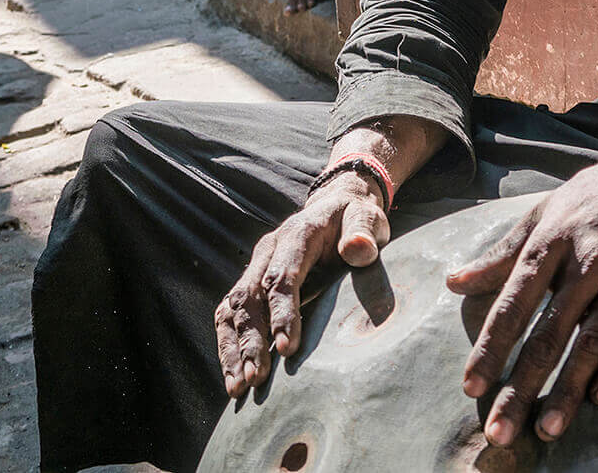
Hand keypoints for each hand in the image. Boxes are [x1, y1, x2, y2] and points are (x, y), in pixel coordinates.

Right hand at [214, 173, 388, 397]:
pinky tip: (235, 377)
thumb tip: (359, 249)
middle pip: (250, 296)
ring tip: (237, 388)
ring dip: (233, 349)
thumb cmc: (355, 220)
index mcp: (295, 236)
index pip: (281, 276)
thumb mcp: (367, 218)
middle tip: (256, 379)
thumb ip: (364, 232)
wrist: (335, 208)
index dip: (282, 312)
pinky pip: (231, 316)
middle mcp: (267, 251)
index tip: (285, 348)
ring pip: (232, 309)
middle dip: (251, 340)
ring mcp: (255, 268)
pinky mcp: (252, 285)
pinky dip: (229, 346)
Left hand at [445, 140, 597, 445]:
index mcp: (550, 242)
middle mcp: (586, 261)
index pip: (512, 304)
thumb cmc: (596, 193)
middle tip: (501, 431)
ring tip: (548, 428)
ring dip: (569, 388)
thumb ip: (500, 253)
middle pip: (548, 332)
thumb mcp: (542, 213)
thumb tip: (453, 282)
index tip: (471, 387)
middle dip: (522, 384)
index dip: (490, 348)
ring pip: (593, 339)